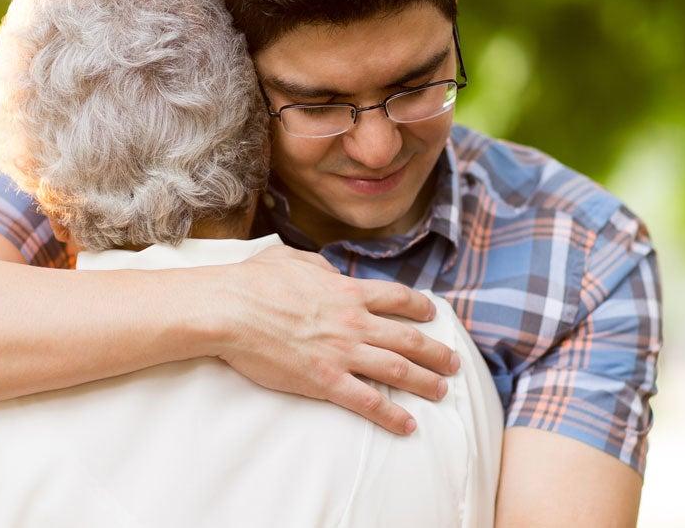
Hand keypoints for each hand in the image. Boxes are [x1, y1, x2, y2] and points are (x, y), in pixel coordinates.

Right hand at [211, 244, 461, 435]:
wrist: (232, 311)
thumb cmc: (254, 282)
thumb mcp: (292, 259)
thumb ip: (319, 267)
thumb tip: (330, 274)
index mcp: (347, 291)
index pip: (396, 298)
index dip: (419, 307)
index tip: (432, 314)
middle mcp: (354, 322)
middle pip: (409, 338)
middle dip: (436, 352)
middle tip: (453, 362)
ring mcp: (343, 353)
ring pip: (398, 370)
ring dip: (425, 382)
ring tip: (441, 391)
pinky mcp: (327, 381)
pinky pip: (369, 402)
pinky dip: (392, 415)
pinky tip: (408, 425)